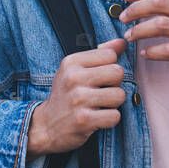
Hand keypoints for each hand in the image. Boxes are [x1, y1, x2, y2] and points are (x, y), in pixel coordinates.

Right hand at [26, 38, 126, 158]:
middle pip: (118, 72)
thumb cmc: (65, 95)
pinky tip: (98, 118)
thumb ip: (99, 54)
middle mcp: (73, 78)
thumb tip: (123, 42)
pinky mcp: (84, 120)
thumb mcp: (75, 70)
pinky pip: (115, 116)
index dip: (110, 67)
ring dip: (114, 103)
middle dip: (115, 84)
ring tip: (100, 105)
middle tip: (102, 92)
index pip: (110, 55)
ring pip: (119, 95)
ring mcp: (78, 99)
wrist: (45, 126)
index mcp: (71, 62)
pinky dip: (110, 119)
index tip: (99, 77)